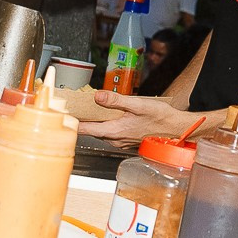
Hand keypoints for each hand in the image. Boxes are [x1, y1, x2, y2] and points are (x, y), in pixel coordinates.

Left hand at [75, 90, 193, 142]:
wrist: (176, 129)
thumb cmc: (160, 118)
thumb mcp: (138, 105)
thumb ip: (116, 101)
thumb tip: (97, 96)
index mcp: (114, 131)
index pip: (84, 129)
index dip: (72, 121)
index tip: (61, 112)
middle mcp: (115, 139)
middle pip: (90, 130)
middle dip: (82, 118)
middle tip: (73, 105)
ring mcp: (120, 141)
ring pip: (100, 131)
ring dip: (93, 121)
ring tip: (87, 107)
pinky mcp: (126, 140)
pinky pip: (109, 132)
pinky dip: (104, 123)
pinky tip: (107, 114)